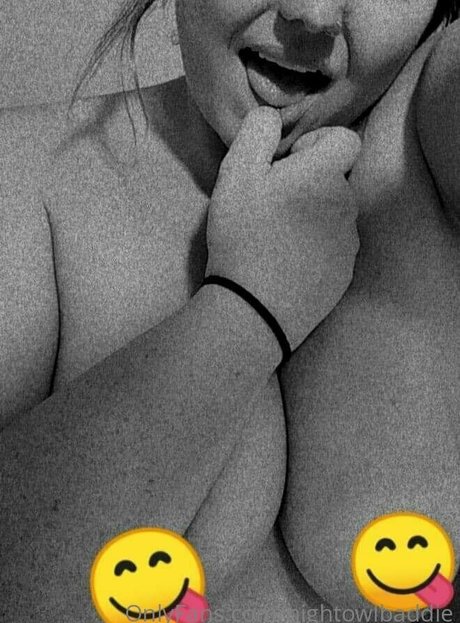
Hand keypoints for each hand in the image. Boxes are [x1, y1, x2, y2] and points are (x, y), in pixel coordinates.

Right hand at [206, 107, 360, 350]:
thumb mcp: (235, 174)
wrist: (255, 308)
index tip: (288, 167)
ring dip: (313, 215)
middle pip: (336, 179)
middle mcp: (347, 206)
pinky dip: (316, 247)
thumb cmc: (243, 237)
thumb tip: (273, 117)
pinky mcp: (345, 274)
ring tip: (278, 238)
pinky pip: (334, 247)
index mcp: (324, 175)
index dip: (317, 144)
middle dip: (310, 182)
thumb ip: (256, 132)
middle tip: (273, 205)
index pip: (345, 139)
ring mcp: (349, 243)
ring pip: (335, 214)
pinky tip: (288, 263)